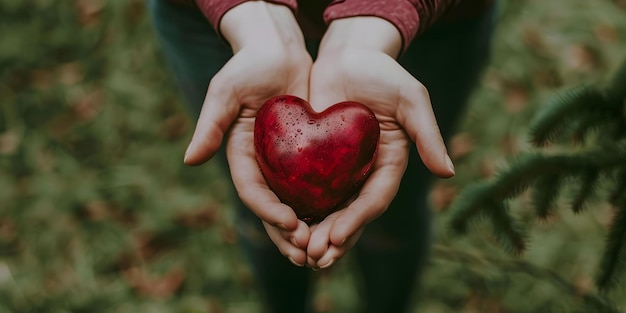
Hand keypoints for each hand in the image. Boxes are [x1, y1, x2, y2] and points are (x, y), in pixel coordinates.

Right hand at [183, 2, 311, 266]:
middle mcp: (262, 164)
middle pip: (272, 207)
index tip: (290, 224)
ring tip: (321, 251)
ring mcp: (284, 162)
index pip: (252, 190)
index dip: (268, 210)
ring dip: (306, 230)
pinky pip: (315, 186)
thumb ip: (210, 124)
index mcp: (241, 154)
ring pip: (294, 204)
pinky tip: (339, 223)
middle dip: (286, 234)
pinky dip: (324, 207)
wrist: (279, 50)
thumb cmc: (250, 65)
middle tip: (306, 254)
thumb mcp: (226, 90)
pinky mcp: (307, 155)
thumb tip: (190, 160)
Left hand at [305, 17, 454, 268]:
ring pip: (330, 209)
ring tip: (300, 253)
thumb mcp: (411, 98)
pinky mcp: (317, 161)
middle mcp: (366, 172)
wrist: (349, 54)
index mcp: (389, 164)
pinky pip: (308, 190)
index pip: (373, 200)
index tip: (336, 238)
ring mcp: (341, 169)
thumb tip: (448, 173)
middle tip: (315, 257)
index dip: (356, 221)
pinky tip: (285, 226)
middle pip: (351, 213)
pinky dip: (300, 210)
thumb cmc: (383, 72)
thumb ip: (428, 134)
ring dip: (316, 233)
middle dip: (334, 238)